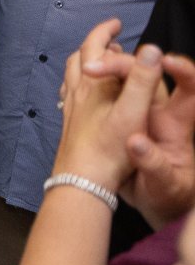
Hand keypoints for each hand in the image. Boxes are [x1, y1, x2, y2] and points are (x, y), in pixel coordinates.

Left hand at [52, 19, 162, 193]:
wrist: (82, 181)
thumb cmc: (110, 149)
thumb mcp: (134, 112)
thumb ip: (141, 80)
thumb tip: (151, 49)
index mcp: (92, 85)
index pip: (94, 47)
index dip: (105, 32)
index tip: (117, 24)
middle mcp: (76, 92)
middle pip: (80, 57)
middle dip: (95, 42)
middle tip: (111, 36)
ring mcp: (70, 108)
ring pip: (72, 75)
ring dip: (86, 61)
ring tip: (99, 59)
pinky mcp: (70, 123)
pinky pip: (70, 94)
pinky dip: (79, 83)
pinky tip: (84, 91)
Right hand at [79, 39, 194, 226]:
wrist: (157, 203)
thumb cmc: (168, 194)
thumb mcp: (164, 184)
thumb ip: (153, 164)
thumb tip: (135, 142)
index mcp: (177, 126)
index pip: (190, 87)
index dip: (182, 69)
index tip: (161, 61)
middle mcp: (160, 113)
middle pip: (150, 74)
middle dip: (125, 62)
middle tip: (95, 67)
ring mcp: (140, 114)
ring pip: (127, 79)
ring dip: (109, 67)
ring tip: (87, 68)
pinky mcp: (121, 119)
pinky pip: (111, 92)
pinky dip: (96, 82)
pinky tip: (80, 81)